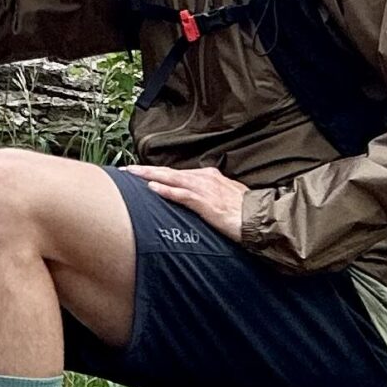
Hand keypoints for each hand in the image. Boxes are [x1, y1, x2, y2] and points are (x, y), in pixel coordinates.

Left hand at [128, 164, 249, 241]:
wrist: (260, 217)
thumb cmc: (245, 210)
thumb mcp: (226, 196)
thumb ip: (210, 194)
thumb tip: (199, 198)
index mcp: (209, 176)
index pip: (177, 173)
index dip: (158, 172)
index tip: (141, 172)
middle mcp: (205, 178)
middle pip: (169, 172)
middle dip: (146, 170)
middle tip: (126, 169)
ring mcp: (204, 189)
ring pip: (171, 179)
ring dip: (149, 176)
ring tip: (132, 174)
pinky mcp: (205, 203)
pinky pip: (182, 195)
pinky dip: (166, 190)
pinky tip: (153, 188)